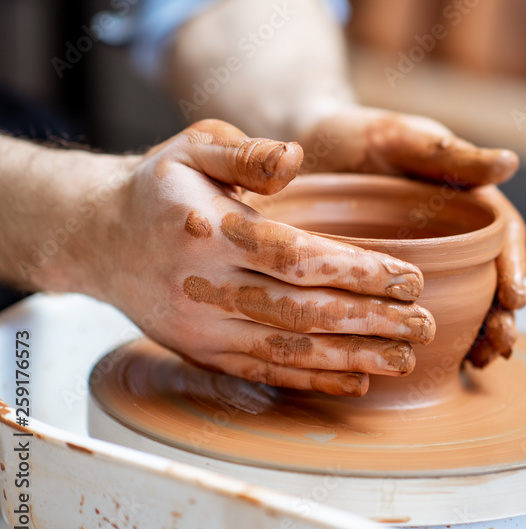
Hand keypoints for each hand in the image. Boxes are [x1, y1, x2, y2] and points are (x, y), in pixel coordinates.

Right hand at [89, 119, 435, 395]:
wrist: (97, 239)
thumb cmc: (159, 187)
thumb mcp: (194, 147)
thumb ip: (247, 154)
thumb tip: (295, 157)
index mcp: (210, 231)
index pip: (296, 257)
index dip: (357, 271)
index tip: (411, 278)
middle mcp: (204, 286)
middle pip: (301, 311)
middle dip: (370, 321)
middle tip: (424, 326)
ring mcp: (202, 327)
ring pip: (287, 349)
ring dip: (351, 358)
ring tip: (405, 360)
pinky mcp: (201, 353)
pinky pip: (262, 372)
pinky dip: (311, 381)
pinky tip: (355, 381)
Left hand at [297, 106, 525, 366]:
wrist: (306, 148)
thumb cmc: (360, 135)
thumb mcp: (405, 139)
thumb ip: (452, 156)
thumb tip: (510, 162)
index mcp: (467, 201)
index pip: (505, 237)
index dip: (515, 267)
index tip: (515, 297)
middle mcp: (453, 237)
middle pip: (492, 281)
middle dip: (503, 315)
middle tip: (501, 342)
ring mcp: (425, 264)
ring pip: (464, 306)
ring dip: (479, 336)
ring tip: (481, 361)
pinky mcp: (390, 286)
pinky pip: (415, 316)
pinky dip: (433, 342)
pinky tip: (436, 365)